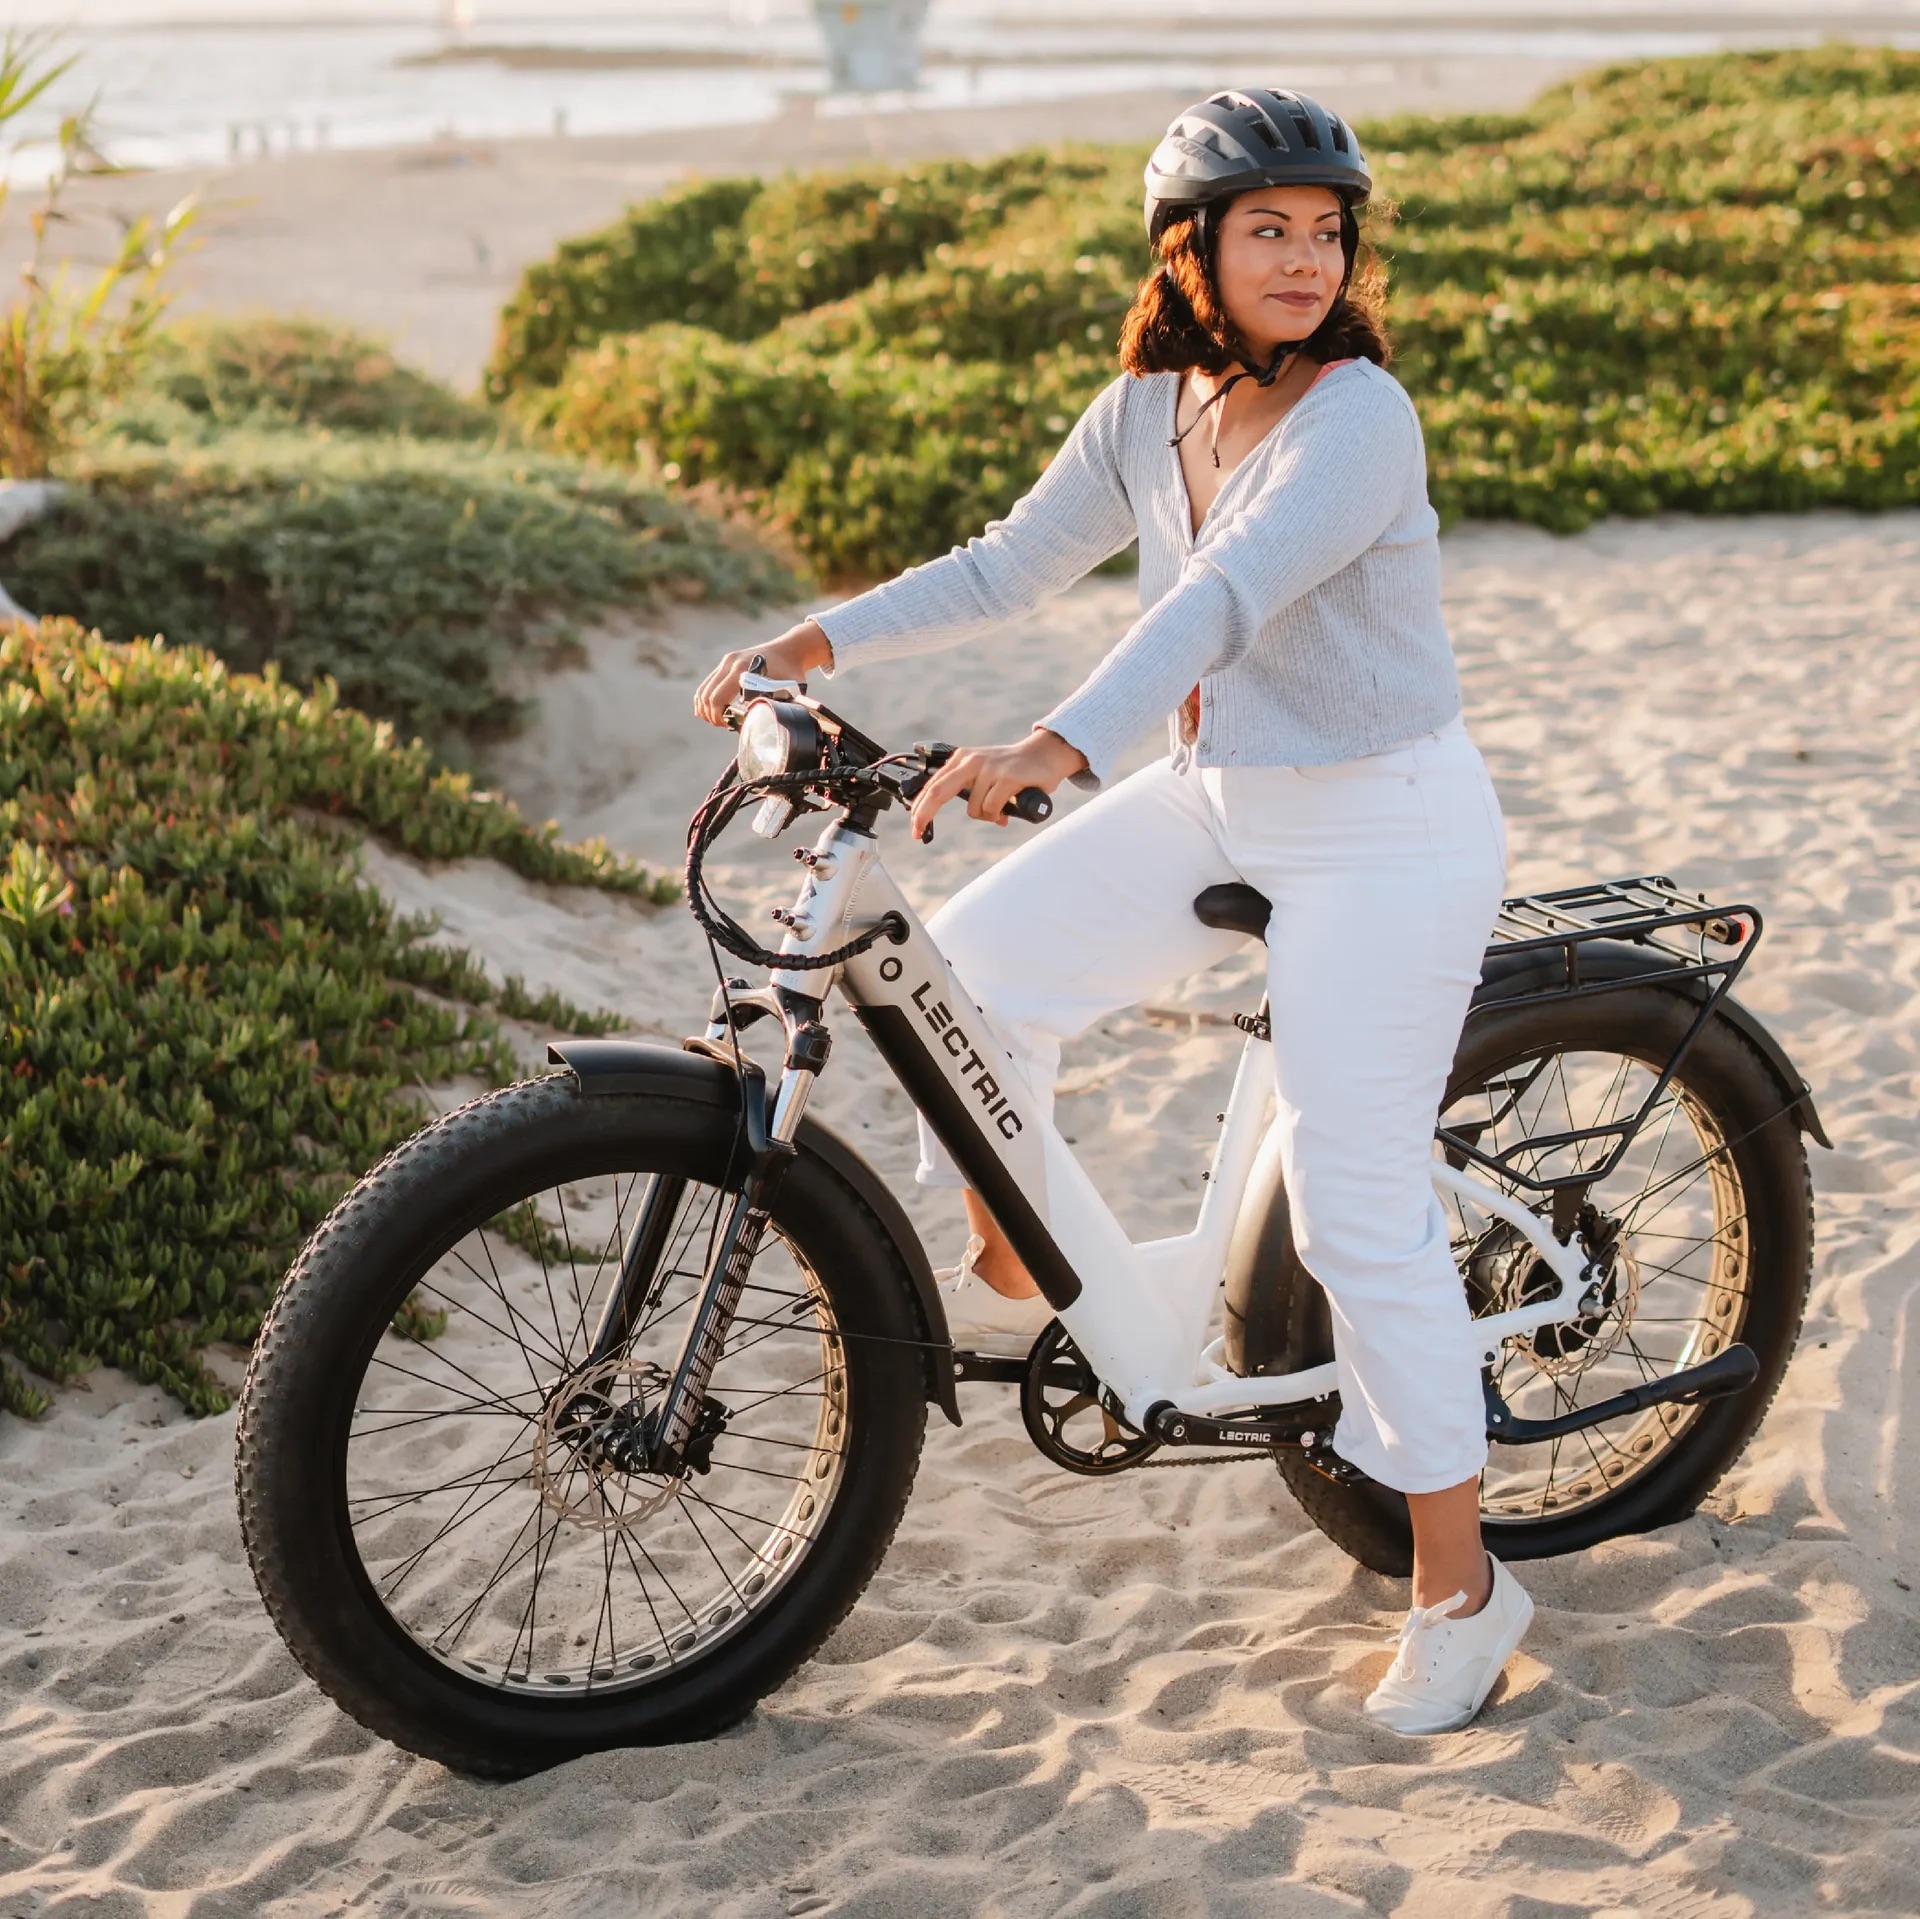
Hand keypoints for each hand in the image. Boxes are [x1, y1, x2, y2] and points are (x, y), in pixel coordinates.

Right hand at [694, 619, 833, 727]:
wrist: (790, 650)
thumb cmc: (791, 672)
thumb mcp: (787, 691)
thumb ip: (775, 708)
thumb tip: (765, 727)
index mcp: (742, 669)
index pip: (717, 698)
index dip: (718, 717)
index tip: (728, 726)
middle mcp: (730, 662)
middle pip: (707, 695)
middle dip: (712, 715)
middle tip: (724, 725)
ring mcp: (726, 661)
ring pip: (704, 689)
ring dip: (706, 708)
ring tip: (719, 720)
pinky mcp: (726, 663)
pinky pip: (707, 683)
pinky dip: (704, 698)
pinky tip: (710, 710)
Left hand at [909, 730, 1086, 841]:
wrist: (1045, 753)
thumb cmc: (1013, 768)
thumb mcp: (984, 773)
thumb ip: (970, 791)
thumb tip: (969, 814)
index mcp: (962, 759)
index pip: (933, 785)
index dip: (920, 807)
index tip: (914, 827)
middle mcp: (971, 761)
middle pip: (938, 791)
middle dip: (924, 814)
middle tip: (917, 833)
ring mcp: (989, 768)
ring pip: (974, 809)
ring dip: (987, 816)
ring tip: (1001, 807)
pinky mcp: (1007, 777)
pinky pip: (993, 808)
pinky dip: (998, 815)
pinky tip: (1007, 810)